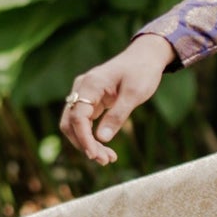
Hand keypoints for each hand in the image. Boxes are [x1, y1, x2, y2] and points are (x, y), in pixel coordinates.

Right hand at [59, 35, 175, 166]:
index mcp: (90, 84)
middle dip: (84, 144)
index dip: (83, 138)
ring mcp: (84, 94)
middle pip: (70, 123)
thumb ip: (118, 115)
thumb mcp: (135, 93)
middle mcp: (82, 88)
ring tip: (108, 158)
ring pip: (75, 125)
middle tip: (106, 160)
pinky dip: (92, 136)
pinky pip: (84, 122)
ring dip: (87, 143)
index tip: (94, 155)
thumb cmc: (142, 71)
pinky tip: (105, 148)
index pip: (77, 116)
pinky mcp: (91, 100)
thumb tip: (102, 139)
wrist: (146, 55)